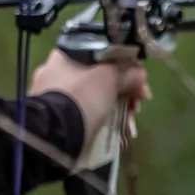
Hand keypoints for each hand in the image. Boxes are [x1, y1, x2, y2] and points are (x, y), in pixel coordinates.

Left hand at [29, 48, 150, 157]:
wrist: (56, 135)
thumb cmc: (82, 97)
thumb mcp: (110, 77)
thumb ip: (128, 72)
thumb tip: (139, 75)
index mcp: (64, 57)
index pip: (101, 56)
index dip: (124, 67)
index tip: (137, 82)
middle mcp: (56, 75)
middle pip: (100, 81)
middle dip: (124, 96)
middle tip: (136, 109)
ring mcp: (54, 99)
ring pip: (95, 102)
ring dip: (118, 115)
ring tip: (128, 131)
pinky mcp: (57, 121)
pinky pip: (86, 119)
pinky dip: (103, 126)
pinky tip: (118, 138)